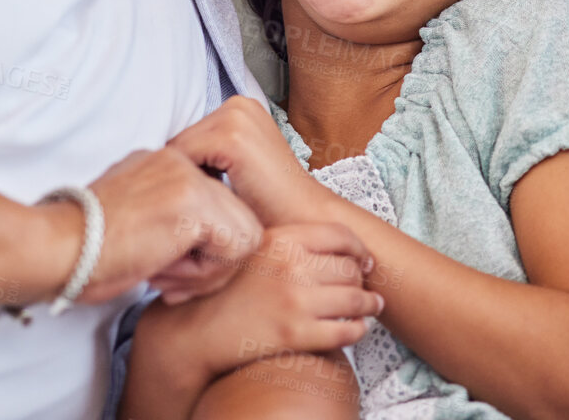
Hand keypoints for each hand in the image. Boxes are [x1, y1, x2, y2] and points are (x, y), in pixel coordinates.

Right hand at [70, 146, 263, 306]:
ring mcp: (190, 178)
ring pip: (246, 235)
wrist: (56, 248)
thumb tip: (199, 244)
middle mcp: (181, 161)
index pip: (221, 206)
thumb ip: (169, 220)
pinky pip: (235, 247)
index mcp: (165, 163)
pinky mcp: (193, 202)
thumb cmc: (85, 250)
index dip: (205, 247)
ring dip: (210, 267)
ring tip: (165, 272)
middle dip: (214, 261)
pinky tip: (165, 269)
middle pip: (241, 219)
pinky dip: (205, 271)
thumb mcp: (134, 220)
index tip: (168, 266)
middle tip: (172, 277)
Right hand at [139, 222, 380, 388]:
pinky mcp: (296, 334)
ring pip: (355, 299)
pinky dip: (358, 330)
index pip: (341, 235)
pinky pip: (346, 331)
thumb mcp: (254, 246)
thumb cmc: (226, 287)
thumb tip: (336, 240)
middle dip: (361, 279)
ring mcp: (295, 300)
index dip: (359, 248)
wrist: (198, 329)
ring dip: (368, 305)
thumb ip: (289, 239)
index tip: (364, 259)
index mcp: (282, 238)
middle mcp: (291, 265)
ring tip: (371, 308)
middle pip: (350, 268)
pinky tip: (357, 328)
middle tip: (363, 286)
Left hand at [168, 97, 328, 226]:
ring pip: (177, 152)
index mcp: (240, 107)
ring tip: (207, 204)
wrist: (306, 219)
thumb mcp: (237, 166)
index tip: (196, 196)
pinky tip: (209, 204)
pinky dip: (188, 185)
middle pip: (179, 142)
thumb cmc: (271, 203)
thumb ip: (207, 154)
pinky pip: (184, 160)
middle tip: (201, 204)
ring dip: (185, 181)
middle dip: (184, 174)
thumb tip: (163, 161)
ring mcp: (235, 118)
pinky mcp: (230, 138)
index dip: (186, 170)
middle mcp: (237, 104)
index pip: (187, 136)